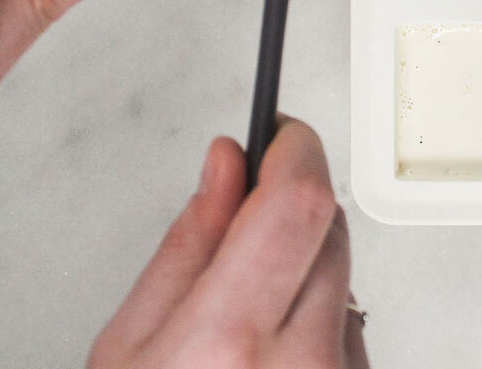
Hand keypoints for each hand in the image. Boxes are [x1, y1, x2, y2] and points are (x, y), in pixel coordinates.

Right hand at [89, 118, 368, 368]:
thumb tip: (227, 164)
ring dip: (303, 269)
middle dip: (290, 210)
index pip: (298, 203)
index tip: (280, 135)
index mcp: (226, 340)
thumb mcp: (129, 345)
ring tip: (245, 319)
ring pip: (344, 271)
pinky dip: (318, 316)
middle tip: (242, 235)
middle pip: (328, 227)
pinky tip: (272, 349)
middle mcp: (297, 361)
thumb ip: (186, 244)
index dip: (294, 151)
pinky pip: (352, 320)